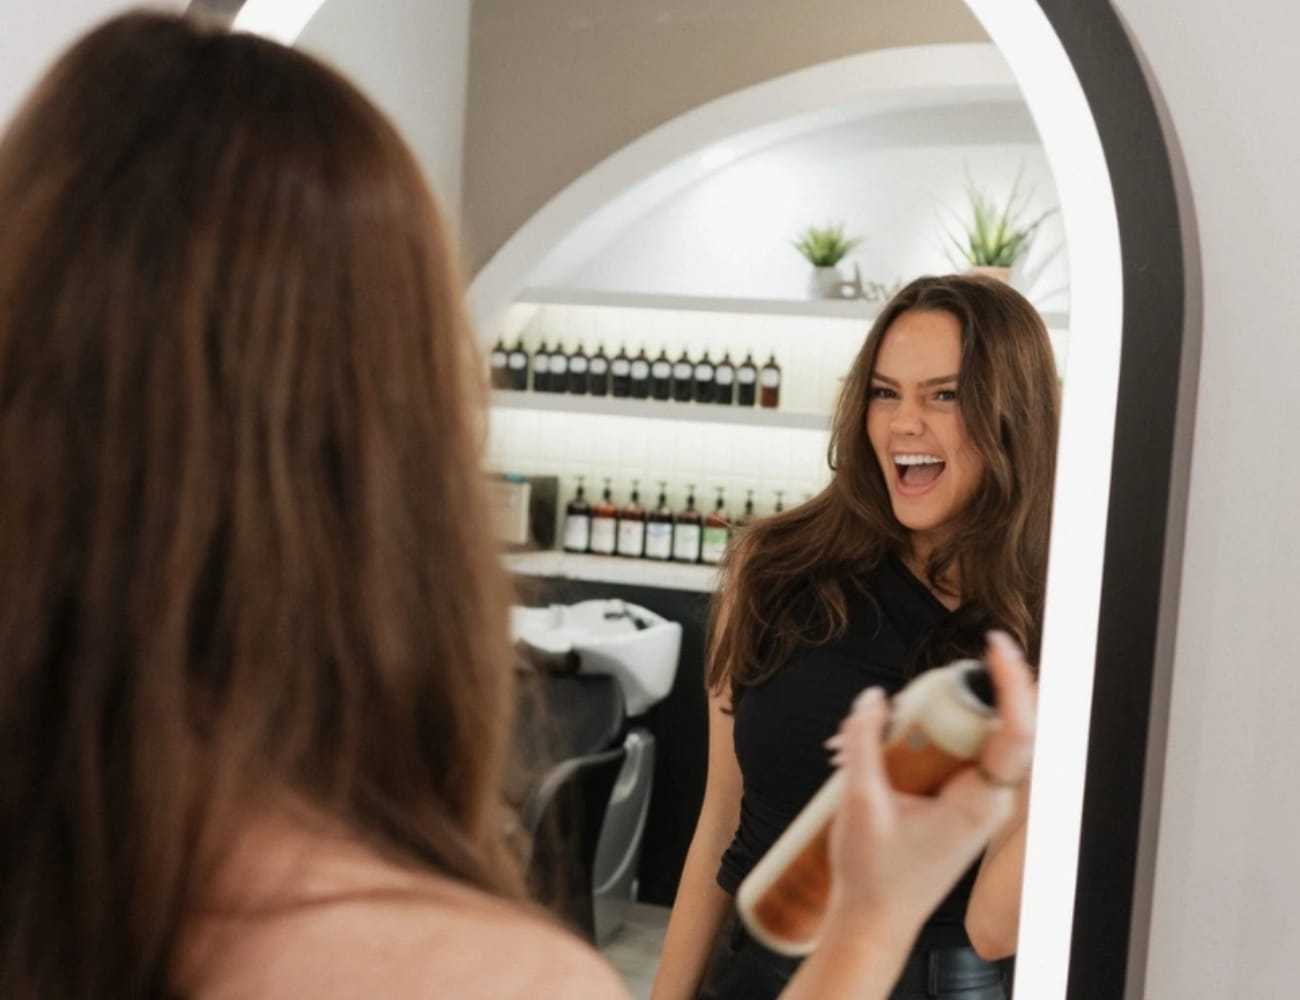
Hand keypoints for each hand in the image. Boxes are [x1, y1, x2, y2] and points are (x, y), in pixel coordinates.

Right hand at [822, 632, 1037, 937]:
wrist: (873, 922)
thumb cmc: (874, 877)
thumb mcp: (859, 802)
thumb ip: (864, 743)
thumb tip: (873, 699)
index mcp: (978, 803)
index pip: (1014, 732)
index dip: (1010, 684)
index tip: (995, 645)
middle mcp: (987, 800)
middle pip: (993, 723)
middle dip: (954, 695)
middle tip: (910, 694)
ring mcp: (976, 801)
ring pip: (970, 736)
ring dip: (927, 720)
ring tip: (869, 736)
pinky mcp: (959, 802)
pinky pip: (952, 753)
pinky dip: (920, 740)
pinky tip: (875, 749)